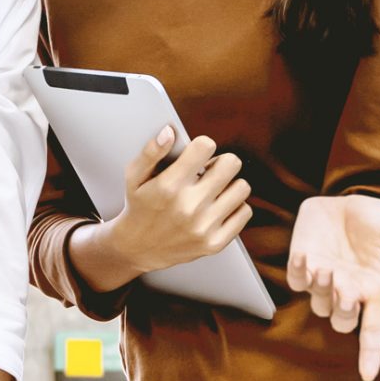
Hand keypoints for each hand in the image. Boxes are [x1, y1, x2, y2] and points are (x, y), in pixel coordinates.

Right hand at [96, 127, 255, 277]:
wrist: (138, 248)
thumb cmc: (139, 206)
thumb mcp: (135, 176)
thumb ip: (151, 151)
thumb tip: (170, 132)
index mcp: (169, 186)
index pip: (205, 146)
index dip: (202, 146)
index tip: (196, 155)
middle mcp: (188, 206)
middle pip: (231, 163)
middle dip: (220, 163)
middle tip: (208, 172)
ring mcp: (203, 227)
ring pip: (242, 187)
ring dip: (230, 185)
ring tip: (213, 190)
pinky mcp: (214, 243)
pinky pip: (245, 212)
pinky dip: (235, 207)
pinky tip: (218, 207)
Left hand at [287, 196, 379, 380]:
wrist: (348, 203)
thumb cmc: (376, 224)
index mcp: (374, 292)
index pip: (374, 332)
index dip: (371, 354)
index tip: (368, 375)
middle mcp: (349, 294)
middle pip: (343, 322)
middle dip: (344, 311)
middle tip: (347, 290)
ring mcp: (324, 283)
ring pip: (319, 304)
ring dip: (322, 289)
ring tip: (327, 267)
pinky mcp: (302, 268)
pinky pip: (296, 281)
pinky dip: (298, 272)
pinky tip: (304, 256)